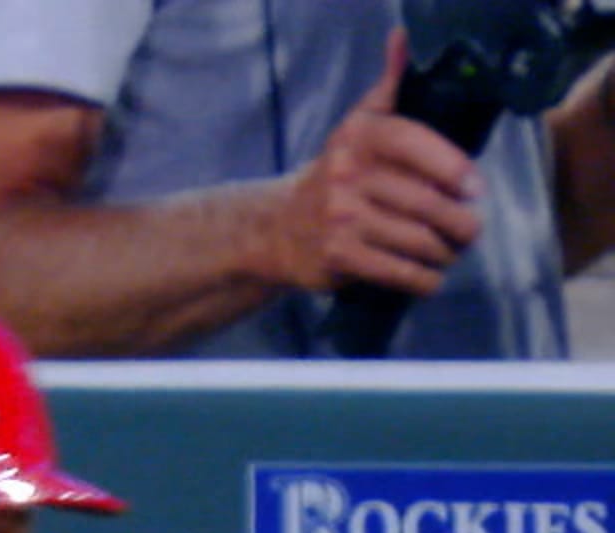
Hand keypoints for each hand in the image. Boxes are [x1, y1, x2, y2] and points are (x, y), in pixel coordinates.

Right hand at [272, 26, 483, 294]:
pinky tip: (428, 276)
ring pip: (418, 239)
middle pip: (427, 202)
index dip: (453, 167)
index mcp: (358, 138)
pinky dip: (423, 279)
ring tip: (450, 252)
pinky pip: (398, 270)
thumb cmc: (332, 177)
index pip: (415, 142)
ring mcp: (341, 218)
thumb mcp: (355, 127)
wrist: (273, 229)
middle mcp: (346, 175)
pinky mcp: (338, 256)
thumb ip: (387, 86)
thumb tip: (403, 38)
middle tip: (468, 231)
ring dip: (445, 252)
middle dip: (460, 224)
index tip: (475, 189)